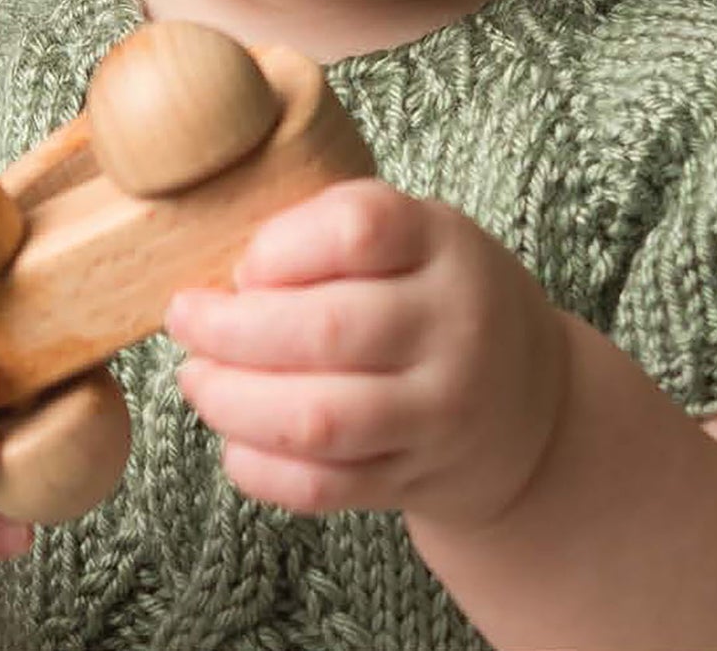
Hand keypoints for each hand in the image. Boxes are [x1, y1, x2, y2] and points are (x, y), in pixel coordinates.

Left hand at [165, 180, 571, 526]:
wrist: (530, 401)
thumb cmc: (437, 296)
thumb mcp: (413, 234)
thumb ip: (329, 231)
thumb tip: (226, 277)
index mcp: (443, 244)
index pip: (358, 229)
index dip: (279, 245)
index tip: (244, 262)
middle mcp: (452, 327)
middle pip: (325, 330)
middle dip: (229, 330)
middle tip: (185, 319)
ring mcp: (438, 411)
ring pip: (317, 419)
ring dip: (232, 401)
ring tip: (199, 380)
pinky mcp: (414, 478)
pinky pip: (321, 487)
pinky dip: (259, 468)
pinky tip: (235, 439)